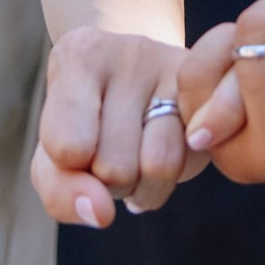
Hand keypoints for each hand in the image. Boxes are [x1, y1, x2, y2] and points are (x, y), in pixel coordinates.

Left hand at [31, 26, 199, 227]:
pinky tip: (161, 154)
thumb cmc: (85, 125)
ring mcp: (179, 70)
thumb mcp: (53, 159)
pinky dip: (170, 180)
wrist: (135, 83)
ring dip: (142, 188)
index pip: (67, 146)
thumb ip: (59, 192)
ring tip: (135, 158)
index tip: (74, 149)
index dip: (71, 170)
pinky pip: (189, 164)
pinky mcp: (210, 95)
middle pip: (114, 167)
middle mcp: (129, 50)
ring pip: (158, 167)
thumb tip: (101, 214)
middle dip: (109, 182)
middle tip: (110, 151)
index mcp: (79, 55)